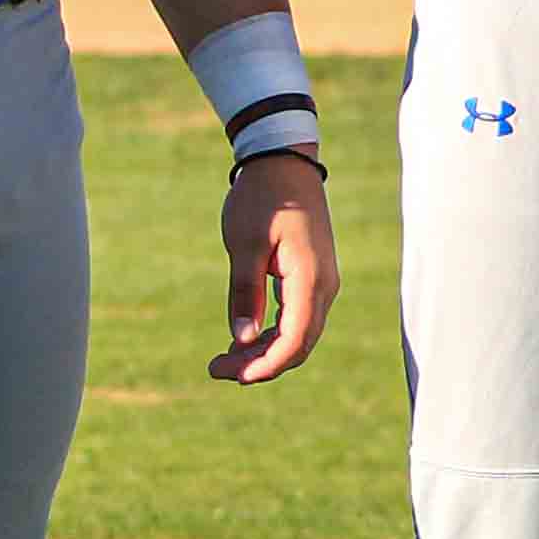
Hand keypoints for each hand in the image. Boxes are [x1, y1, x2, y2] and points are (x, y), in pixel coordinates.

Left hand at [214, 153, 336, 381]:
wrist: (284, 163)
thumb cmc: (262, 198)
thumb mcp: (244, 244)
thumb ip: (244, 292)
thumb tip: (240, 338)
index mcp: (309, 279)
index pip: (294, 339)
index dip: (265, 365)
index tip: (231, 375)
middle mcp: (323, 286)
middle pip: (299, 344)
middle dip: (260, 364)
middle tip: (216, 369)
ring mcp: (321, 282)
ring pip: (299, 334)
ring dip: (264, 352)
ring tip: (223, 359)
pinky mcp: (312, 277)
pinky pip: (297, 318)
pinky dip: (272, 334)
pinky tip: (243, 338)